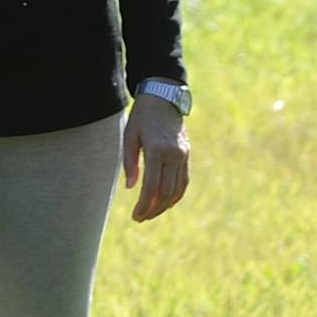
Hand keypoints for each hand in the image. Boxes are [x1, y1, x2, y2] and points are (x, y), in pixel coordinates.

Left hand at [124, 90, 193, 220]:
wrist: (164, 98)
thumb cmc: (142, 117)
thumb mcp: (130, 136)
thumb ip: (130, 162)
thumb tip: (130, 188)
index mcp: (157, 150)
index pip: (152, 186)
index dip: (144, 205)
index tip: (135, 215)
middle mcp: (173, 154)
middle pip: (165, 192)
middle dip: (153, 209)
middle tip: (141, 218)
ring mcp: (183, 155)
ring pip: (177, 189)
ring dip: (164, 205)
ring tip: (151, 213)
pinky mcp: (187, 155)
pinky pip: (184, 181)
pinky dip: (176, 195)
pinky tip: (165, 203)